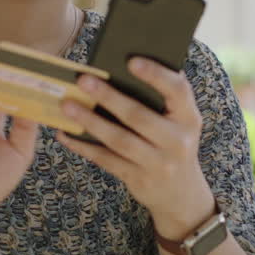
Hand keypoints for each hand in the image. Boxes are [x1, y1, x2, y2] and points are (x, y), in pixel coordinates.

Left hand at [56, 57, 213, 237]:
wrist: (180, 193)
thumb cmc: (173, 143)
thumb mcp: (180, 121)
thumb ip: (165, 98)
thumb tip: (127, 64)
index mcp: (189, 117)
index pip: (177, 91)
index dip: (156, 75)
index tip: (131, 61)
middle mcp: (177, 141)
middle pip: (138, 116)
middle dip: (109, 97)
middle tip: (84, 80)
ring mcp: (158, 163)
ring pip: (119, 140)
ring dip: (90, 121)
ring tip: (68, 105)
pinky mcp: (138, 179)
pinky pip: (106, 160)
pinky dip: (83, 146)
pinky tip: (66, 134)